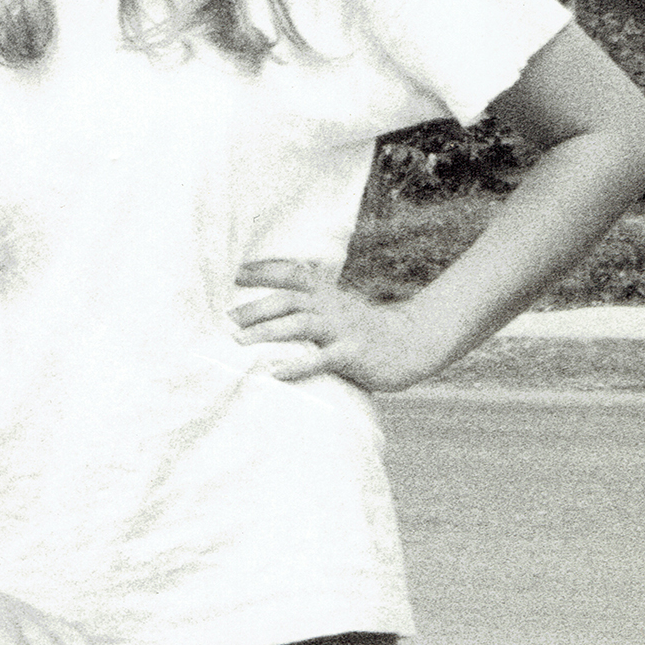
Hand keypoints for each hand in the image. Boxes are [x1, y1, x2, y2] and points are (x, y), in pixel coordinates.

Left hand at [232, 261, 444, 391]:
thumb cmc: (369, 331)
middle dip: (256, 306)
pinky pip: (322, 358)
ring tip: (239, 343)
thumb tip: (276, 312)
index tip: (236, 273)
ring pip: (301, 324)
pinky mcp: (353, 353)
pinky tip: (275, 373)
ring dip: (267, 332)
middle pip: (289, 299)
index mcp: (327, 296)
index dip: (265, 270)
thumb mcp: (340, 310)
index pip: (293, 274)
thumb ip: (313, 307)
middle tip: (229, 318)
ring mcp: (343, 330)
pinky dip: (297, 365)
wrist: (416, 342)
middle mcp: (332, 307)